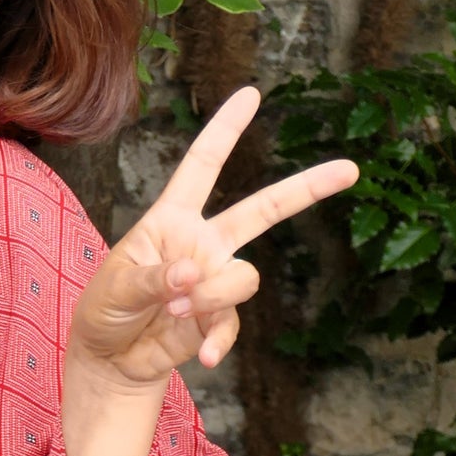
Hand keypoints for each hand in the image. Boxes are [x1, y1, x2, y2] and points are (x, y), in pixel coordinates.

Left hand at [65, 85, 357, 397]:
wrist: (110, 361)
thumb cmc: (105, 311)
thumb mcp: (116, 288)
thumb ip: (153, 278)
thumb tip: (193, 274)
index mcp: (172, 218)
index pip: (202, 166)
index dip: (226, 130)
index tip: (252, 94)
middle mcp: (203, 243)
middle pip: (262, 209)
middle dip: (306, 189)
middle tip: (350, 169)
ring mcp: (215, 281)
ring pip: (244, 276)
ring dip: (213, 296)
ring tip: (176, 313)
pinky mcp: (218, 319)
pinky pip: (233, 324)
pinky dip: (219, 340)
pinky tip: (203, 357)